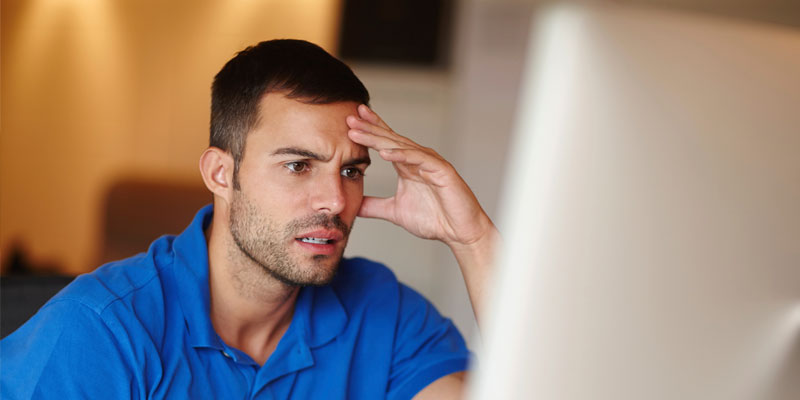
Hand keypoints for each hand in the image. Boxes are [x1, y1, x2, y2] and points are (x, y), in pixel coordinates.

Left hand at [346, 105, 493, 247]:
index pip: (386, 143)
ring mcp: (430, 163)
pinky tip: (384, 153)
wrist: (459, 232)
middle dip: (369, 128)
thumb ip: (374, 206)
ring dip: (379, 138)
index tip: (350, 121)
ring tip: (359, 132)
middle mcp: (418, 159)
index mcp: (407, 165)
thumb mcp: (395, 211)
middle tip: (349, 117)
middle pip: (390, 139)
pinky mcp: (441, 170)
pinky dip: (402, 155)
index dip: (369, 130)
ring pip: (401, 146)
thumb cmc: (435, 219)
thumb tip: (354, 204)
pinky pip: (419, 159)